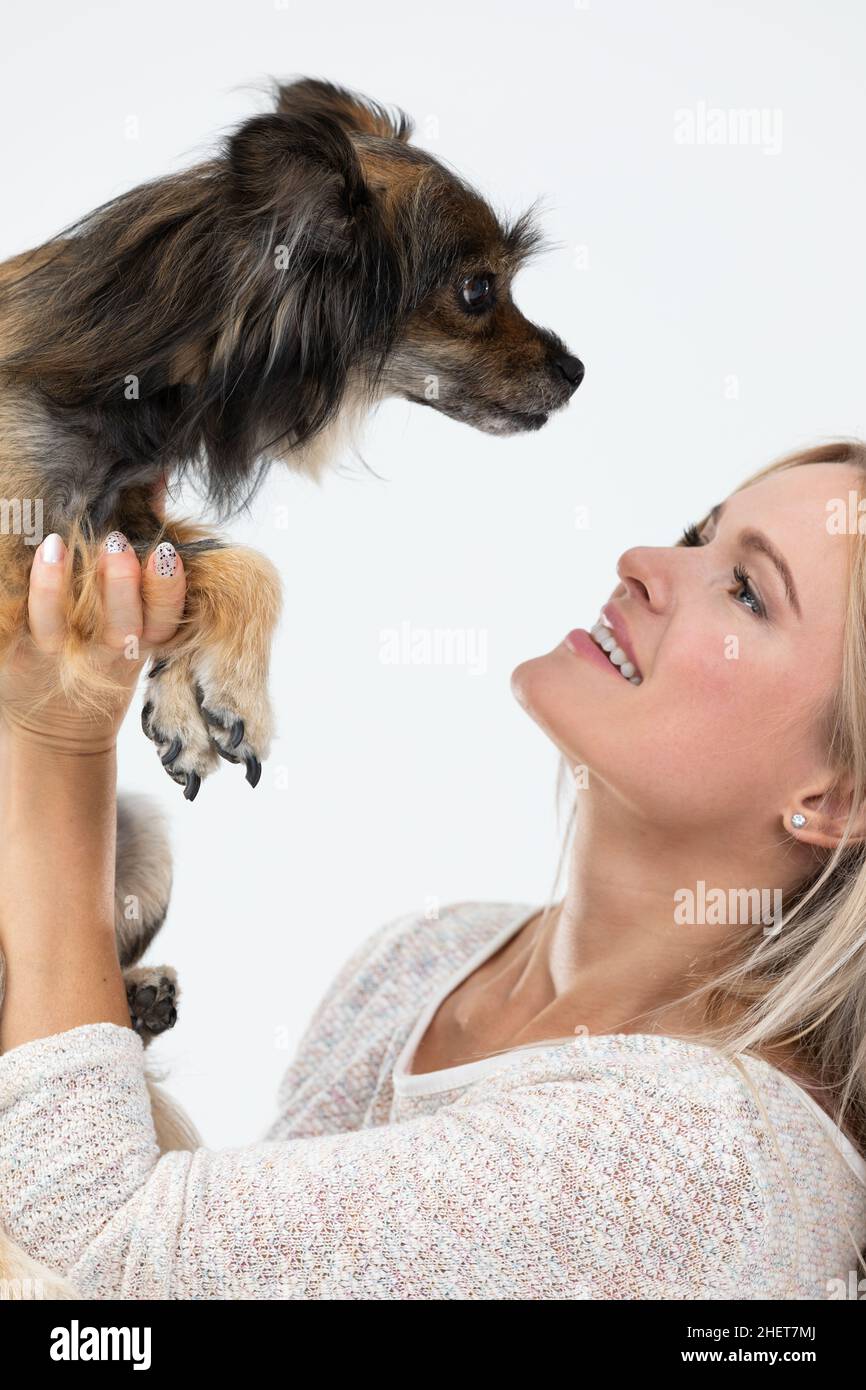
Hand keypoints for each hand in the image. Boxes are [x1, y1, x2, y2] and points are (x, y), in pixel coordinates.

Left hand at [0, 525, 186, 754]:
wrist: (61, 728)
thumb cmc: (103, 650)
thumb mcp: (137, 615)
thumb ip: (143, 550)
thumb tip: (157, 480)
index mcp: (142, 642)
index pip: (165, 617)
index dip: (167, 589)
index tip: (165, 554)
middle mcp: (106, 653)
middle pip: (121, 625)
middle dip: (120, 587)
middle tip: (115, 546)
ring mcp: (62, 658)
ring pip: (60, 628)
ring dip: (57, 589)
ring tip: (55, 546)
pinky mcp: (22, 659)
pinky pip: (17, 628)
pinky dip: (20, 597)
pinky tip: (23, 564)